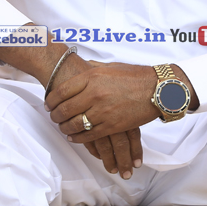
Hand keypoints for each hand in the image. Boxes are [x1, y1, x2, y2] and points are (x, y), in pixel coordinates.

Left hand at [46, 62, 161, 177]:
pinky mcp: (112, 125)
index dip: (51, 100)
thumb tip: (82, 67)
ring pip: (75, 124)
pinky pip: (89, 135)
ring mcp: (103, 111)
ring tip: (63, 128)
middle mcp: (94, 94)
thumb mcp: (111, 67)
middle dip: (55, 116)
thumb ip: (93, 69)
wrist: (158, 89)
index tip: (48, 104)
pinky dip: (79, 138)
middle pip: (65, 109)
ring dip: (65, 128)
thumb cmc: (136, 76)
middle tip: (53, 118)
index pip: (62, 91)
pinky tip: (74, 138)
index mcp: (92, 77)